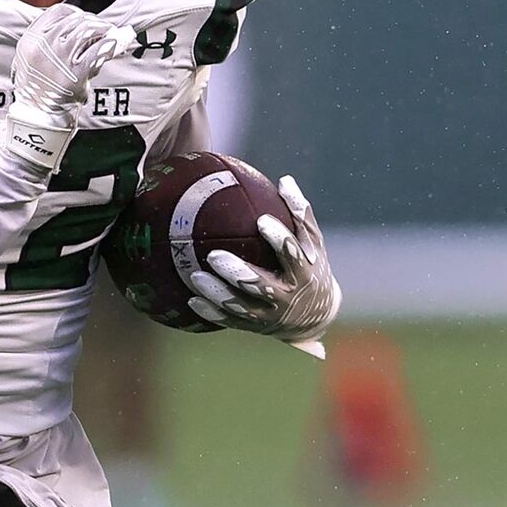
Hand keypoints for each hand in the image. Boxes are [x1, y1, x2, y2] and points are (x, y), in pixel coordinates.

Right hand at [0, 4, 135, 173]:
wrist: (37, 118)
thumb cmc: (38, 90)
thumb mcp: (31, 60)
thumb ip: (49, 41)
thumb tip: (83, 26)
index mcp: (30, 40)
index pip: (58, 11)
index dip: (76, 13)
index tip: (85, 19)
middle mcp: (43, 45)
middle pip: (76, 19)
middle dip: (93, 23)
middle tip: (102, 32)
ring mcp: (59, 58)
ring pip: (89, 29)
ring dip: (104, 30)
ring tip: (110, 36)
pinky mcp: (75, 72)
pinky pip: (100, 49)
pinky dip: (114, 42)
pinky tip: (119, 42)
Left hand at [183, 175, 340, 359]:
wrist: (315, 315)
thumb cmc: (311, 267)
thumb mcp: (313, 243)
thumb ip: (300, 215)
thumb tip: (284, 179)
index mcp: (304, 272)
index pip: (291, 253)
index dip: (277, 239)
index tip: (260, 221)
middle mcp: (286, 296)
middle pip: (260, 285)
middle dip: (237, 272)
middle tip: (213, 254)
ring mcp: (269, 314)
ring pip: (239, 305)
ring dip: (216, 292)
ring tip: (194, 276)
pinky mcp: (253, 326)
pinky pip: (229, 319)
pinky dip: (211, 311)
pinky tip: (191, 300)